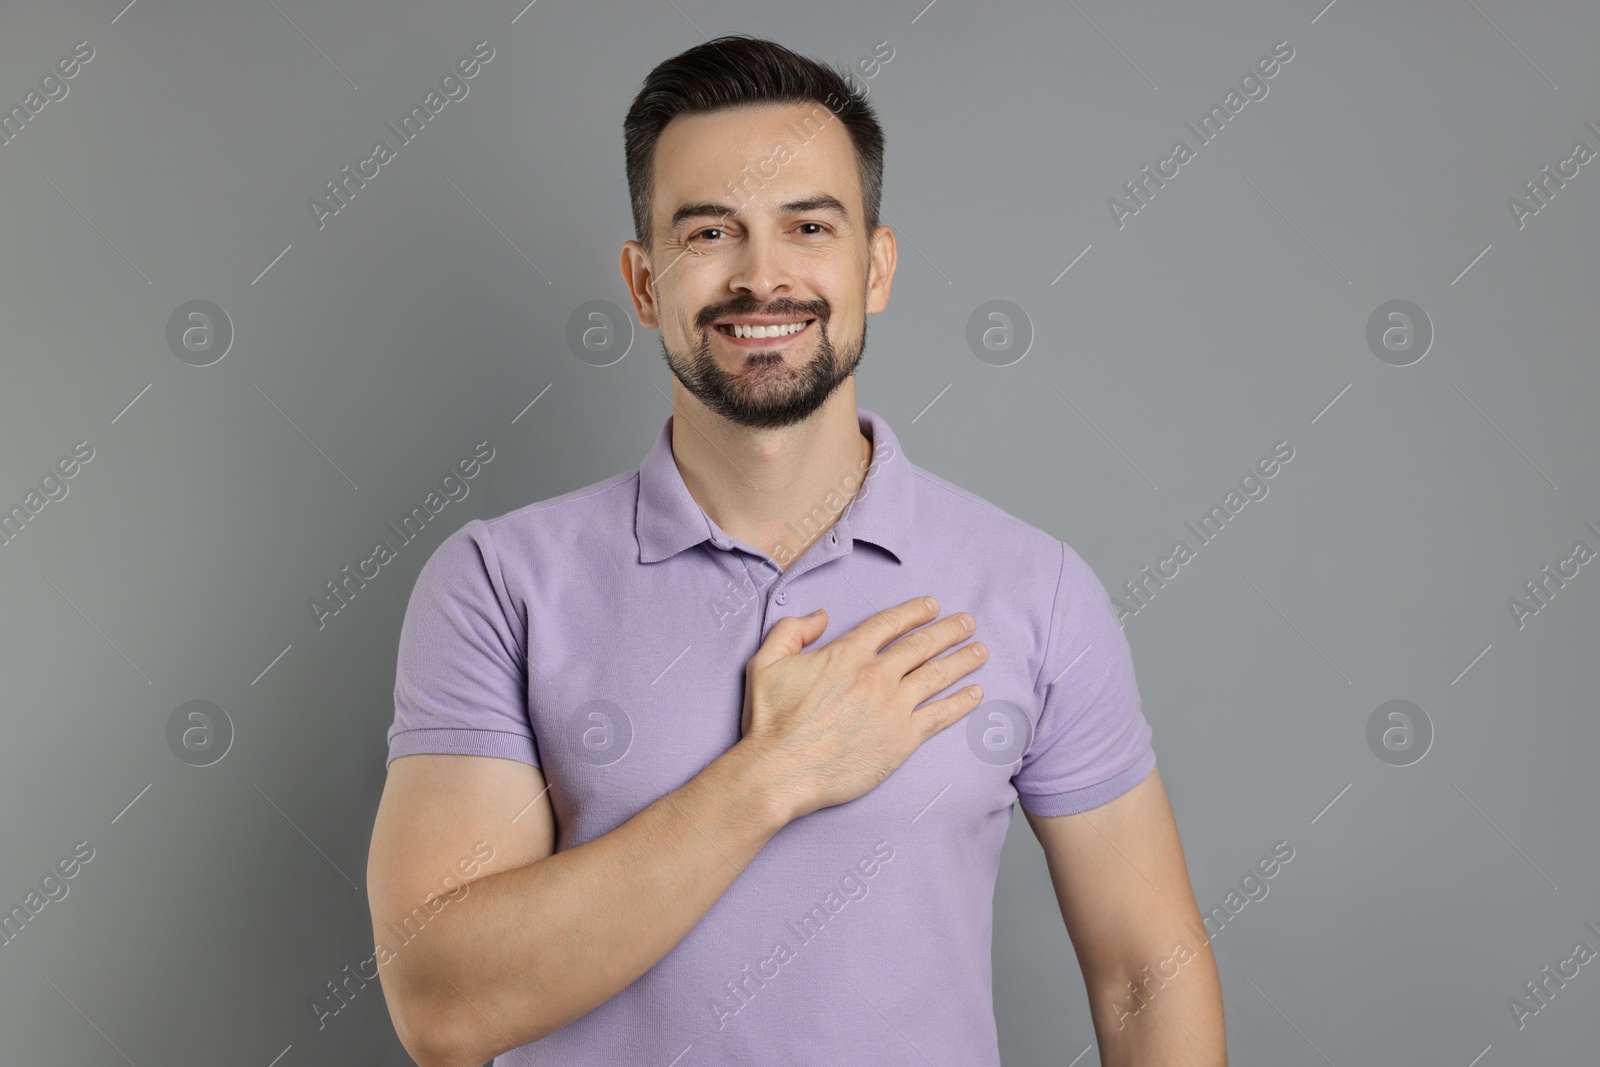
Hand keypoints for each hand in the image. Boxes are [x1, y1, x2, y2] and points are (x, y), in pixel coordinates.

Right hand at [738, 596, 986, 820]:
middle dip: (950, 630)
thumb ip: (791, 630)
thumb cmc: (770, 721)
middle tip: (968, 622)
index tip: (933, 606)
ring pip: (938, 675)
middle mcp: (875, 674)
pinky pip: (940, 715)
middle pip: (922, 645)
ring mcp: (893, 707)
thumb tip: (822, 616)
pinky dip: (961, 702)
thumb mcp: (766, 662)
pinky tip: (976, 693)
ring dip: (963, 659)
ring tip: (980, 651)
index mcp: (846, 653)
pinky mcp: (902, 739)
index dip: (915, 611)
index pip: (890, 623)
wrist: (780, 772)